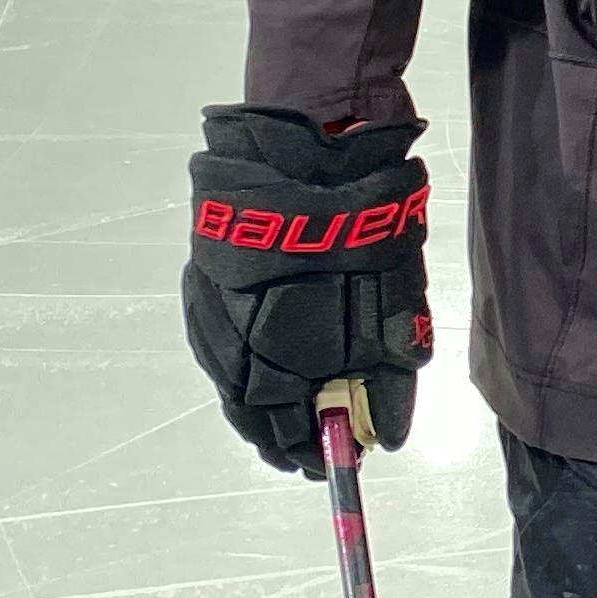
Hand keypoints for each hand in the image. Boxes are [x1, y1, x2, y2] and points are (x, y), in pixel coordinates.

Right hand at [183, 107, 431, 476]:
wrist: (310, 131)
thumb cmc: (364, 214)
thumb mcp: (393, 294)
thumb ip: (387, 369)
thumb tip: (383, 435)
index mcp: (277, 340)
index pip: (286, 423)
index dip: (311, 450)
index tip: (333, 466)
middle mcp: (231, 329)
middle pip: (249, 406)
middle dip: (281, 435)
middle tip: (309, 456)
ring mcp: (209, 297)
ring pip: (226, 373)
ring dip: (255, 403)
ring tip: (284, 424)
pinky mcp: (203, 269)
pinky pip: (214, 336)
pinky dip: (237, 363)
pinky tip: (256, 368)